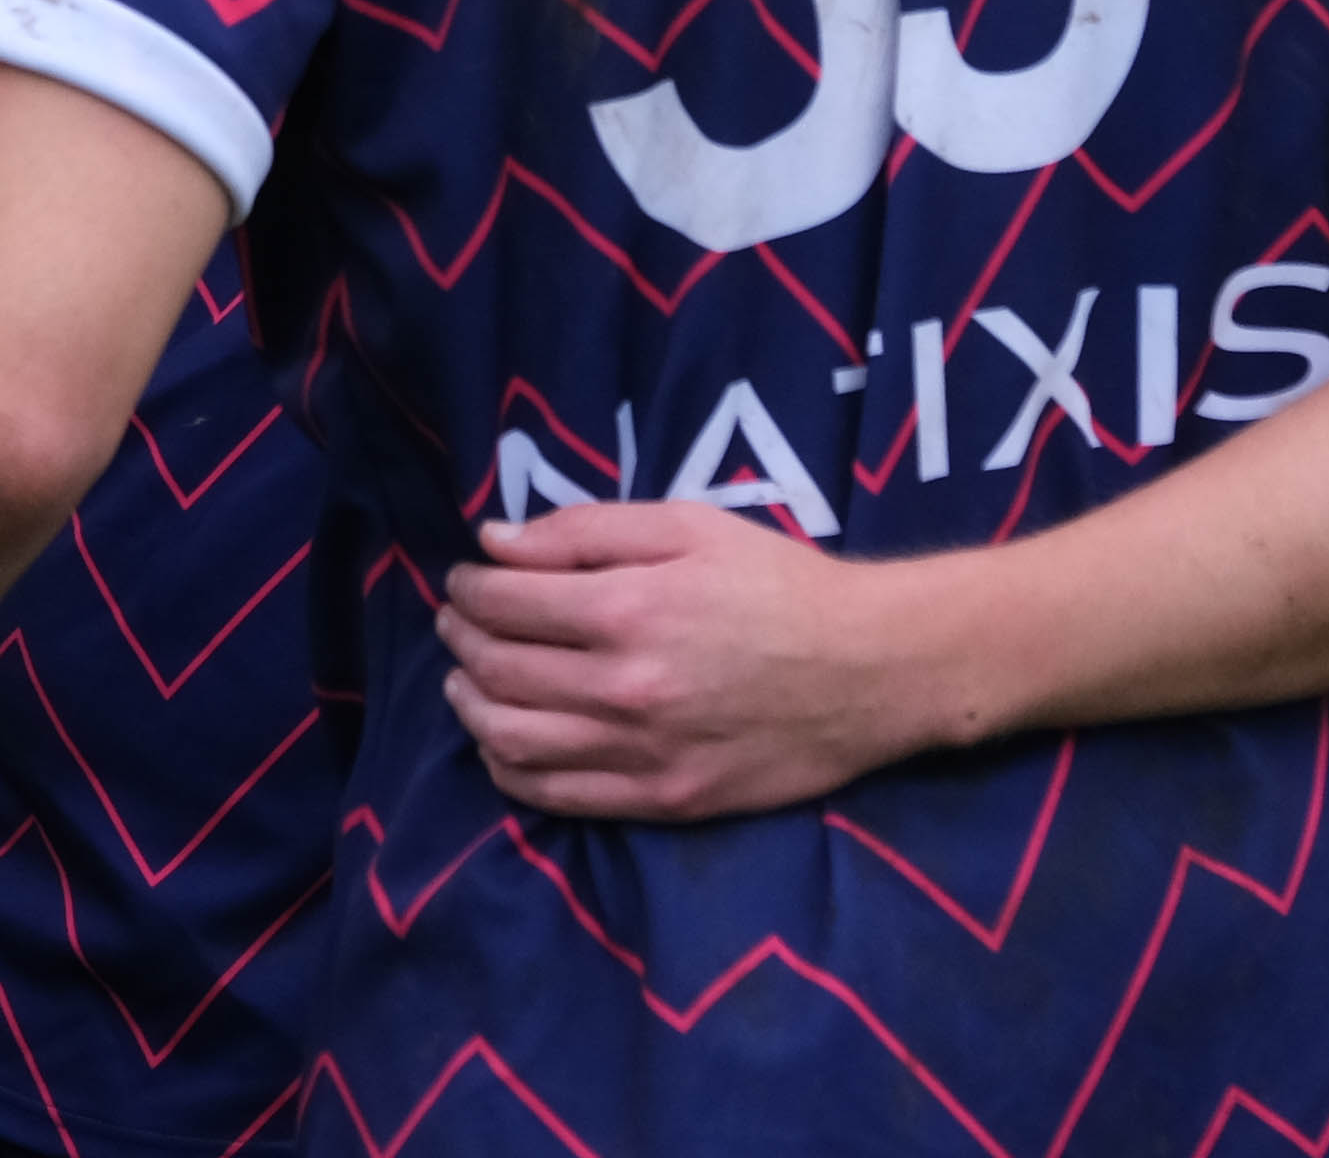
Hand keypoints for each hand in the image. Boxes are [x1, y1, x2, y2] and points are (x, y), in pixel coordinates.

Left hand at [436, 501, 932, 820]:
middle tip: (457, 621)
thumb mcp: (688, 526)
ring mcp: (643, 755)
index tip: (465, 577)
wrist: (871, 669)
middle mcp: (625, 690)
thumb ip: (584, 530)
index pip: (504, 603)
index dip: (468, 587)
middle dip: (461, 639)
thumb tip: (495, 543)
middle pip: (498, 671)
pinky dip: (510, 769)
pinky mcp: (665, 800)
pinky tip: (502, 741)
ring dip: (470, 707)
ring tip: (466, 680)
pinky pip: (557, 797)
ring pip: (511, 742)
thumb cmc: (780, 583)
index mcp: (628, 611)